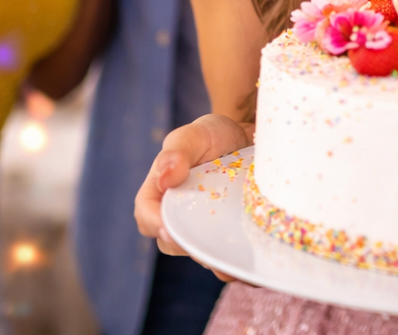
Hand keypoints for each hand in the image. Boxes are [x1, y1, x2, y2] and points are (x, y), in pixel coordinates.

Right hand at [134, 114, 252, 276]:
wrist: (251, 139)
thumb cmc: (214, 135)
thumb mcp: (195, 134)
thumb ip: (177, 150)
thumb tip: (165, 178)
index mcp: (160, 193)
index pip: (146, 216)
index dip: (154, 224)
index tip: (168, 230)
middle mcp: (178, 216)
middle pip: (173, 243)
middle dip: (188, 248)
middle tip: (206, 249)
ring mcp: (204, 228)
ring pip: (202, 254)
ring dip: (214, 261)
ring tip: (230, 263)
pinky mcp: (227, 234)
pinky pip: (227, 255)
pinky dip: (236, 263)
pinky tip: (249, 262)